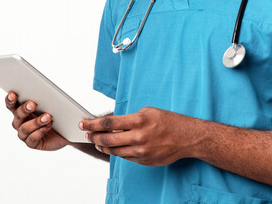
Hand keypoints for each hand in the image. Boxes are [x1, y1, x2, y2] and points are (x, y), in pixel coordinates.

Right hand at [5, 92, 69, 150]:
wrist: (68, 130)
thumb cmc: (58, 115)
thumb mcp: (52, 105)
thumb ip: (45, 99)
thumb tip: (44, 94)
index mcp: (22, 111)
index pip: (12, 105)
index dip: (10, 100)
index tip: (13, 94)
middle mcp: (21, 123)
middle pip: (17, 115)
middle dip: (24, 109)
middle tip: (32, 104)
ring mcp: (25, 134)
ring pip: (24, 128)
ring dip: (36, 122)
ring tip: (47, 117)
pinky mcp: (33, 144)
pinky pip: (32, 139)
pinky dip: (40, 132)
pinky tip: (47, 126)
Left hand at [79, 107, 196, 165]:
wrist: (187, 137)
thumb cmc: (168, 121)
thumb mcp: (148, 112)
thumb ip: (129, 118)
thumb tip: (111, 123)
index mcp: (139, 121)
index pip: (109, 123)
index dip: (93, 123)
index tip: (84, 123)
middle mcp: (138, 137)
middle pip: (107, 140)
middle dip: (93, 136)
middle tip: (87, 133)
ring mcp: (141, 151)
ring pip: (113, 151)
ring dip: (102, 146)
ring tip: (97, 142)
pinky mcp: (143, 160)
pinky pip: (124, 157)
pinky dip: (116, 152)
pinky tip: (112, 147)